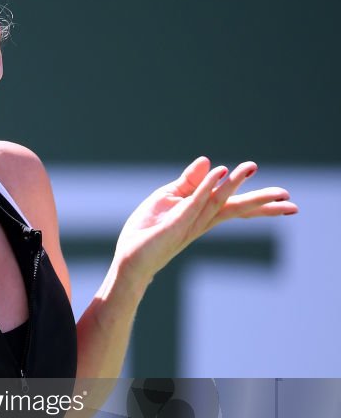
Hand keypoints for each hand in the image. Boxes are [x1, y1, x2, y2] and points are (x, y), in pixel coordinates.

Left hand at [114, 158, 297, 281]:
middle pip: (235, 208)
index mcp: (203, 214)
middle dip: (261, 202)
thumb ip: (189, 181)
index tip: (285, 196)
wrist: (130, 256)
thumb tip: (209, 161)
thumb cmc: (148, 230)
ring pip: (217, 201)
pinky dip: (206, 187)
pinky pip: (193, 203)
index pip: (234, 204)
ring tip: (250, 168)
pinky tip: (219, 172)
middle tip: (288, 198)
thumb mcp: (168, 198)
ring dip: (234, 184)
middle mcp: (201, 221)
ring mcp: (189, 223)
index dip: (258, 200)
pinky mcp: (175, 225)